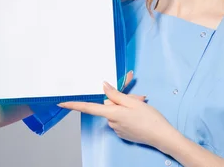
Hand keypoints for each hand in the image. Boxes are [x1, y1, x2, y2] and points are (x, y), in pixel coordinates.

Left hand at [58, 72, 175, 148]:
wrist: (161, 137)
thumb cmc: (150, 119)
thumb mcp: (133, 102)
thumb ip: (116, 95)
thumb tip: (103, 87)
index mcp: (112, 113)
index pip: (89, 108)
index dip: (74, 105)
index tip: (62, 103)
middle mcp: (111, 122)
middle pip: (109, 106)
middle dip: (120, 100)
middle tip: (138, 98)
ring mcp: (117, 129)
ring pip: (116, 112)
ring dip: (126, 107)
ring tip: (141, 106)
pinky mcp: (123, 133)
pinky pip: (121, 119)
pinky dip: (128, 115)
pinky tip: (139, 115)